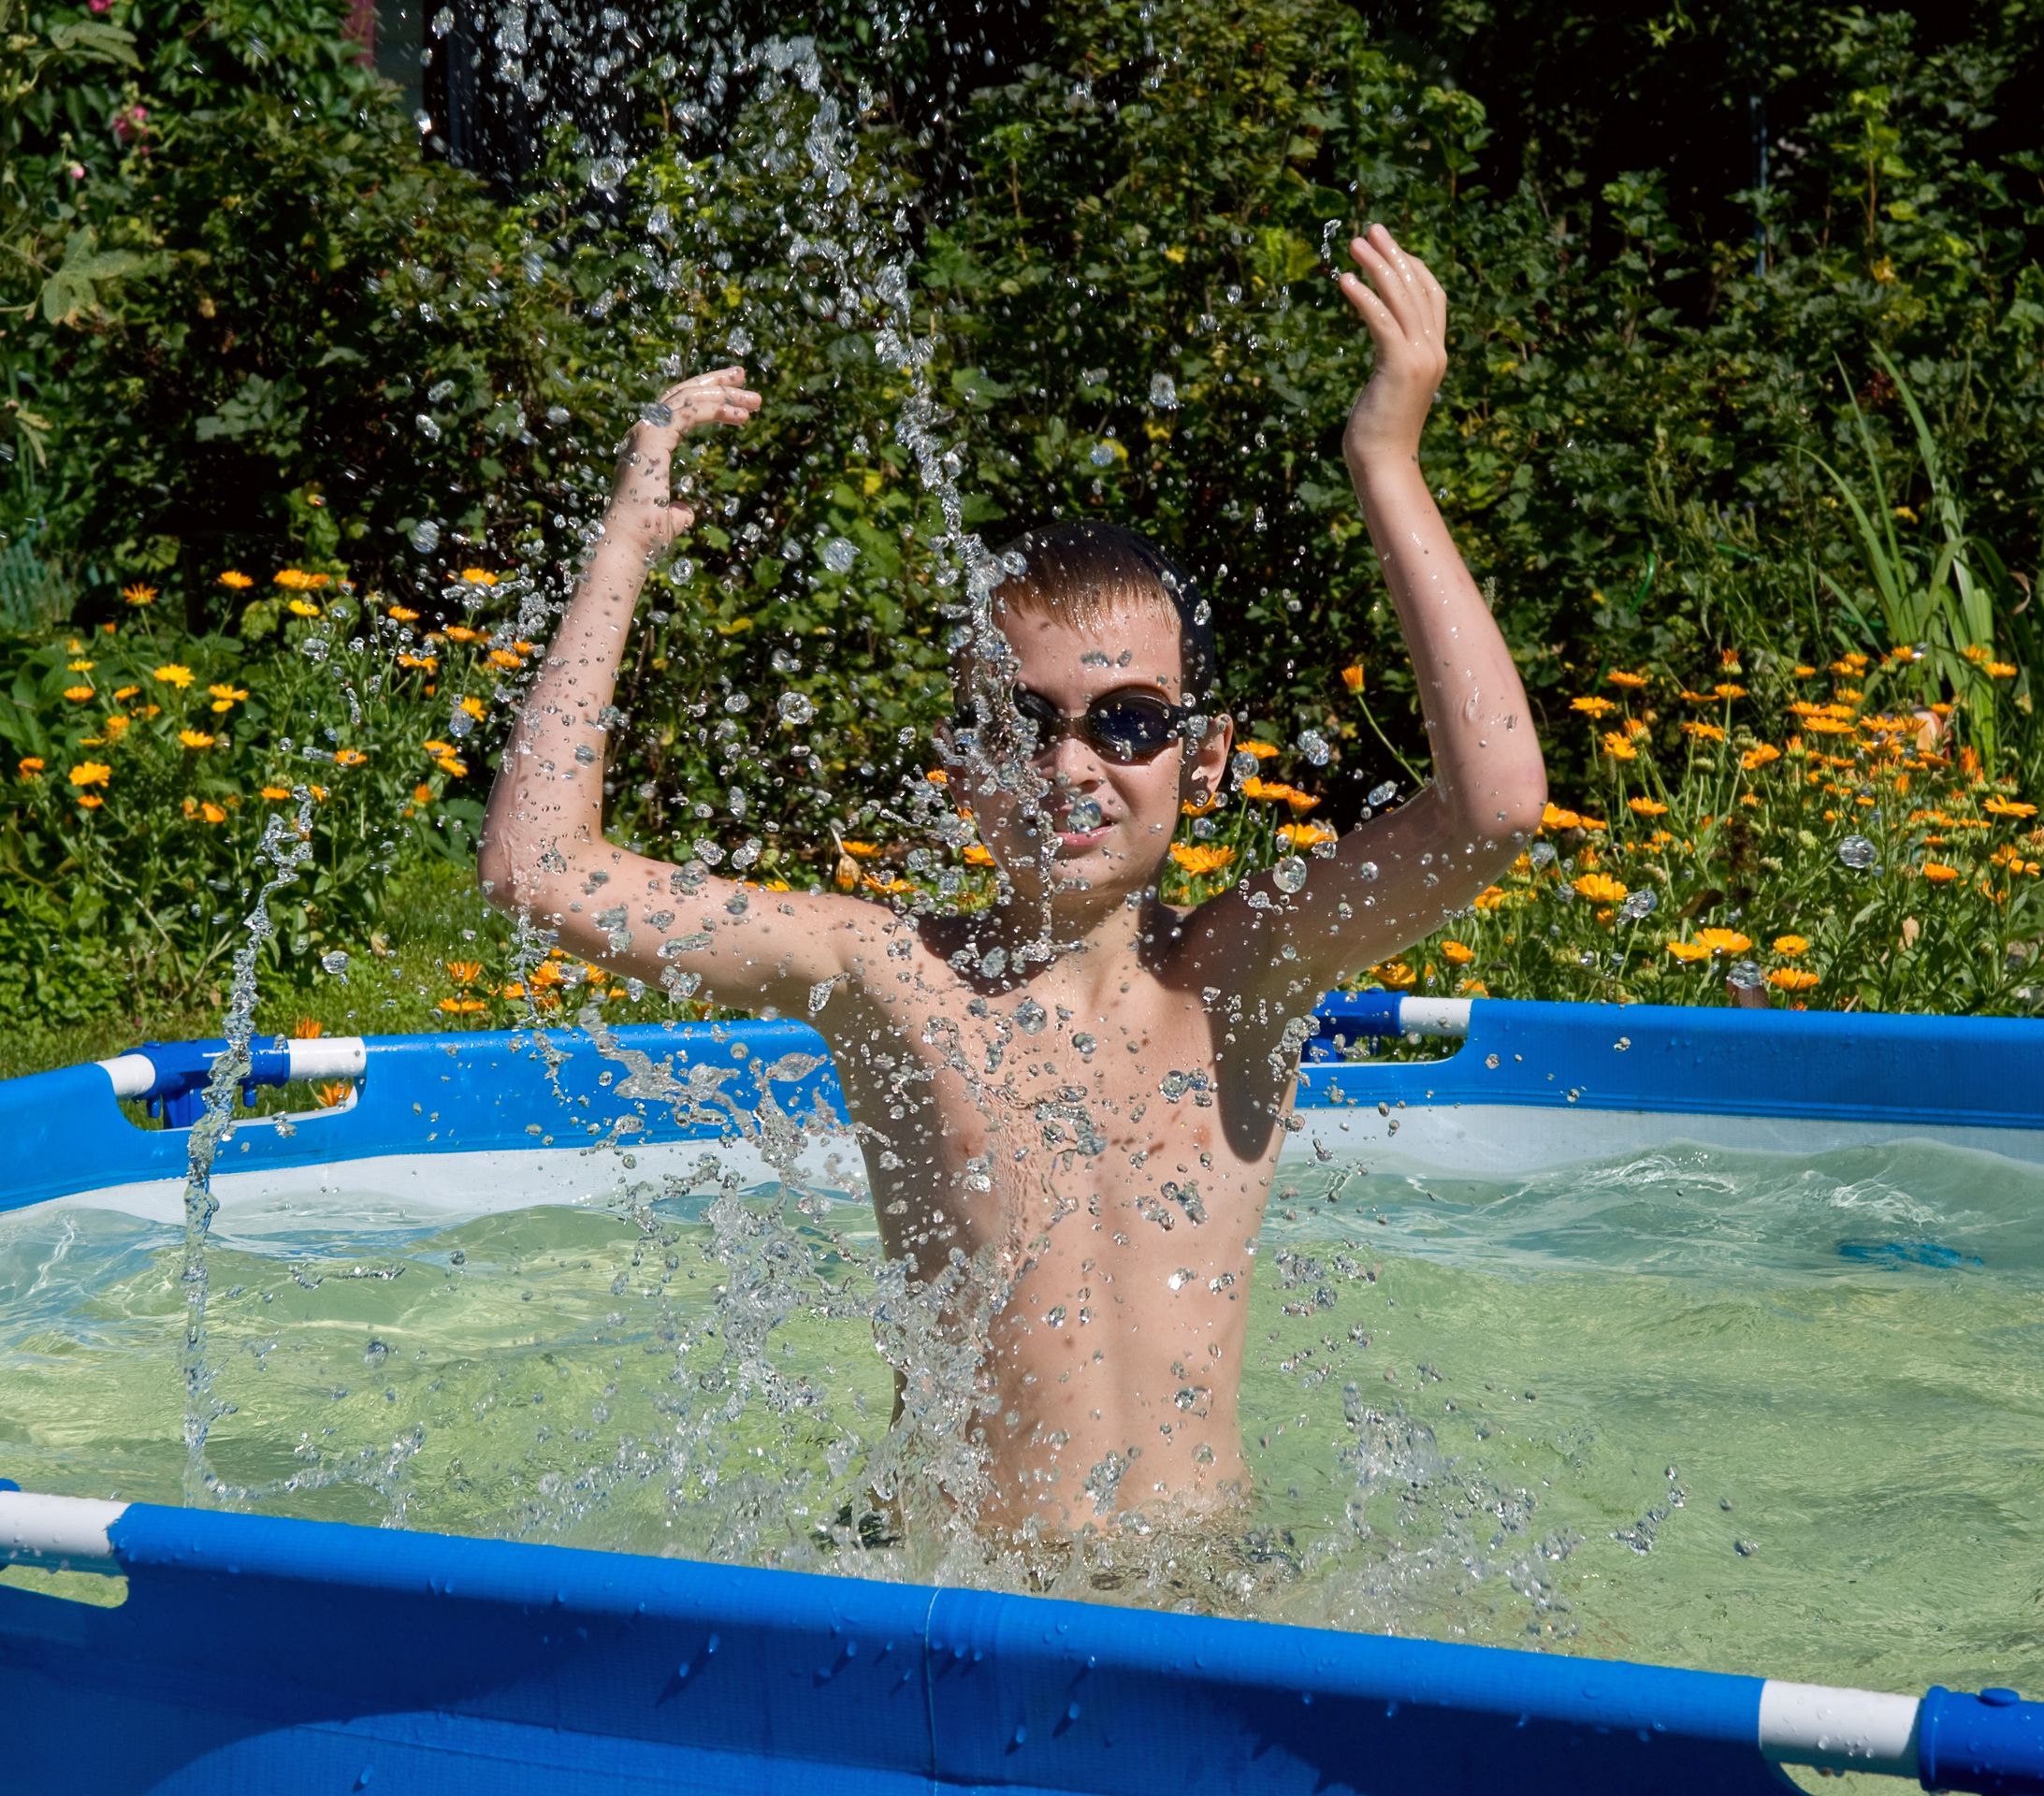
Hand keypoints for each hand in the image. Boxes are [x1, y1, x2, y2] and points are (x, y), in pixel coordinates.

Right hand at [606, 366, 761, 552]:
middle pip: (682, 394)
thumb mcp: (667, 519)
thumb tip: (686, 512)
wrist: (629, 544)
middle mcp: (643, 433)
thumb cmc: (645, 538)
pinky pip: (689, 412)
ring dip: (724, 395)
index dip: (704, 397)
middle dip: (715, 383)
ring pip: (688, 398)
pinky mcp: (652, 438)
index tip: (732, 392)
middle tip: (743, 375)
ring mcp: (645, 433)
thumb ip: (677, 511)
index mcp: (645, 446)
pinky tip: (742, 416)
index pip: (676, 409)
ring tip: (755, 399)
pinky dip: (717, 409)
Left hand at [1336, 225, 1446, 470]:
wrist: (1385, 465)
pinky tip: (1345, 280)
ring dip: (1376, 266)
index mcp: (1434, 354)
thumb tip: (1382, 349)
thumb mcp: (1389, 389)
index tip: (1389, 247)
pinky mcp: (1399, 366)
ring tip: (1354, 244)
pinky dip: (1364, 297)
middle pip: (1416, 288)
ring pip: (1400, 298)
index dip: (1412, 267)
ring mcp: (1420, 358)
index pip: (1431, 297)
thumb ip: (1391, 363)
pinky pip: (1380, 321)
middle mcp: (1433, 351)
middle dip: (1392, 255)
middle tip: (1371, 229)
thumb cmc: (1379, 435)